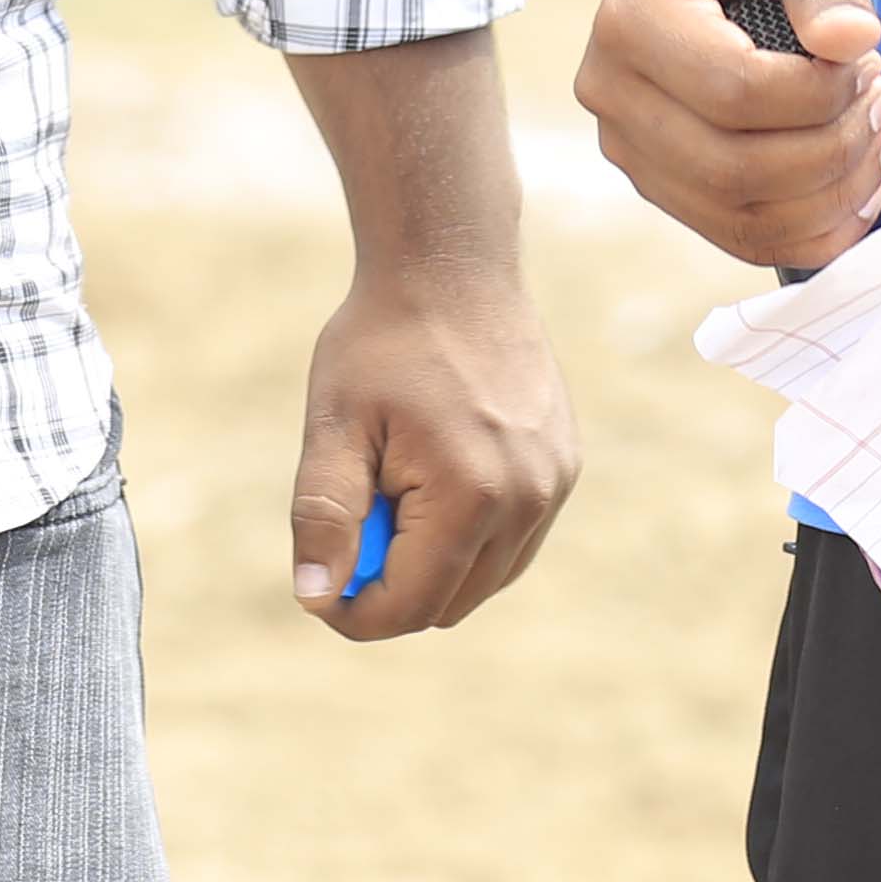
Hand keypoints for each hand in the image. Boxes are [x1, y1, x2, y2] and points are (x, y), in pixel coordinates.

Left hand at [284, 260, 578, 641]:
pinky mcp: (565, 468)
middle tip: (355, 519)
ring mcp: (555, 485)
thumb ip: (323, 515)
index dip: (354, 614)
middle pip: (450, 604)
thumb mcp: (333, 424)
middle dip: (393, 585)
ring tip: (396, 487)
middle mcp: (528, 500)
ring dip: (434, 563)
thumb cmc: (381, 343)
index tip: (319, 590)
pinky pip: (514, 542)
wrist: (452, 266)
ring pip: (486, 579)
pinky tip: (434, 475)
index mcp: (471, 496)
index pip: (409, 607)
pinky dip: (470, 537)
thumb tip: (315, 598)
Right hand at [570, 0, 880, 268]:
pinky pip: (747, 240)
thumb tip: (852, 40)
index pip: (735, 92)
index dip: (823, 92)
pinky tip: (864, 182)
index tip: (869, 57)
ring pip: (743, 217)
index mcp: (629, 21)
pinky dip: (819, 231)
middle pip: (735, 168)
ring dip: (837, 193)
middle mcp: (610, 95)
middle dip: (836, 147)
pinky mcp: (664, 191)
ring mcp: (630, 152)